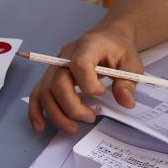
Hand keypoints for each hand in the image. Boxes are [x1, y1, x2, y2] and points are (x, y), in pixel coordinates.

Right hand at [28, 26, 143, 133]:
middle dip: (73, 107)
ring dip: (57, 115)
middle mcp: (66, 56)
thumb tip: (126, 103)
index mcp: (88, 46)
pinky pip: (37, 94)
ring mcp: (55, 67)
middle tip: (91, 118)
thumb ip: (127, 83)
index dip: (89, 85)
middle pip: (58, 83)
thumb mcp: (131, 63)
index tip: (102, 93)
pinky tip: (40, 126)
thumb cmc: (117, 50)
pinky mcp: (50, 77)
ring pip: (45, 92)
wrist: (106, 39)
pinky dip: (36, 111)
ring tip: (74, 128)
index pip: (79, 65)